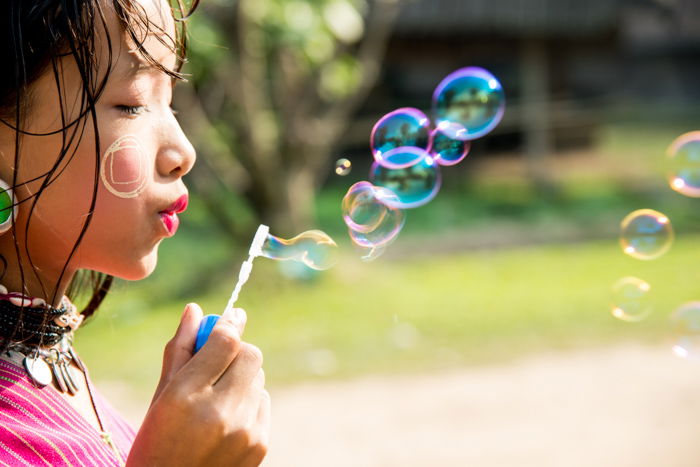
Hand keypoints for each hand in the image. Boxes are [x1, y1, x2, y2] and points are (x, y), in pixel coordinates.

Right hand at [126, 303, 269, 466]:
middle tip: (218, 359)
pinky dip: (249, 401)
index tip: (232, 316)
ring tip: (215, 399)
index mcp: (185, 397)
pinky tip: (226, 420)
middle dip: (236, 351)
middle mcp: (219, 413)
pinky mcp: (260, 444)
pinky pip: (263, 401)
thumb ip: (181, 351)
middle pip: (250, 355)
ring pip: (258, 377)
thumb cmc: (156, 444)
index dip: (230, 323)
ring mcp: (245, 431)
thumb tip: (195, 310)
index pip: (225, 341)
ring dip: (241, 377)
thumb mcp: (159, 398)